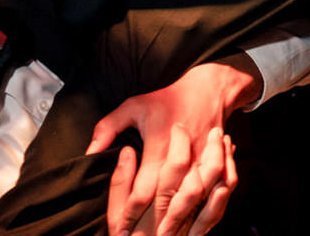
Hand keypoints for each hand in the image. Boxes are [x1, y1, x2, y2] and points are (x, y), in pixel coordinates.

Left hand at [88, 60, 254, 235]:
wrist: (209, 89)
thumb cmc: (167, 99)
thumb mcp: (133, 106)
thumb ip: (107, 129)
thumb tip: (90, 151)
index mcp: (159, 147)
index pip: (144, 190)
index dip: (131, 213)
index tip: (120, 229)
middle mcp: (183, 157)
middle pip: (169, 199)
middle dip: (155, 224)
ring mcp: (203, 161)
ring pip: (195, 198)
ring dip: (183, 218)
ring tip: (169, 234)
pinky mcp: (218, 162)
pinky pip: (217, 190)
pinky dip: (208, 207)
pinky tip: (197, 220)